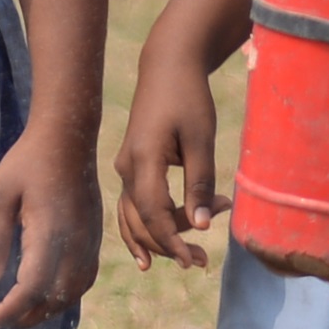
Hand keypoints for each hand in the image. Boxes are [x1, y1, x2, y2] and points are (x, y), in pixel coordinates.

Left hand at [0, 129, 102, 328]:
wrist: (69, 140)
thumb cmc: (28, 163)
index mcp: (49, 235)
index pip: (30, 289)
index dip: (8, 312)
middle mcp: (75, 246)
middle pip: (54, 299)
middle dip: (25, 317)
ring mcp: (90, 244)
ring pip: (72, 293)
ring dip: (47, 309)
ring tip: (22, 313)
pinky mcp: (96, 240)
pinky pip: (85, 280)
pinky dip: (67, 296)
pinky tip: (50, 294)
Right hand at [115, 0, 255, 269]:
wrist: (168, 67)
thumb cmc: (189, 98)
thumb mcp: (201, 139)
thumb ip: (199, 183)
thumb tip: (199, 226)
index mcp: (143, 160)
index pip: (154, 214)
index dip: (173, 242)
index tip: (195, 260)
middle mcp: (127, 167)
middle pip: (142, 221)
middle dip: (171, 245)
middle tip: (203, 262)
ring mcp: (125, 167)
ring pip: (134, 217)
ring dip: (159, 240)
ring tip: (190, 258)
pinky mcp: (131, 166)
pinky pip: (131, 206)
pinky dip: (142, 229)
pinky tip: (151, 254)